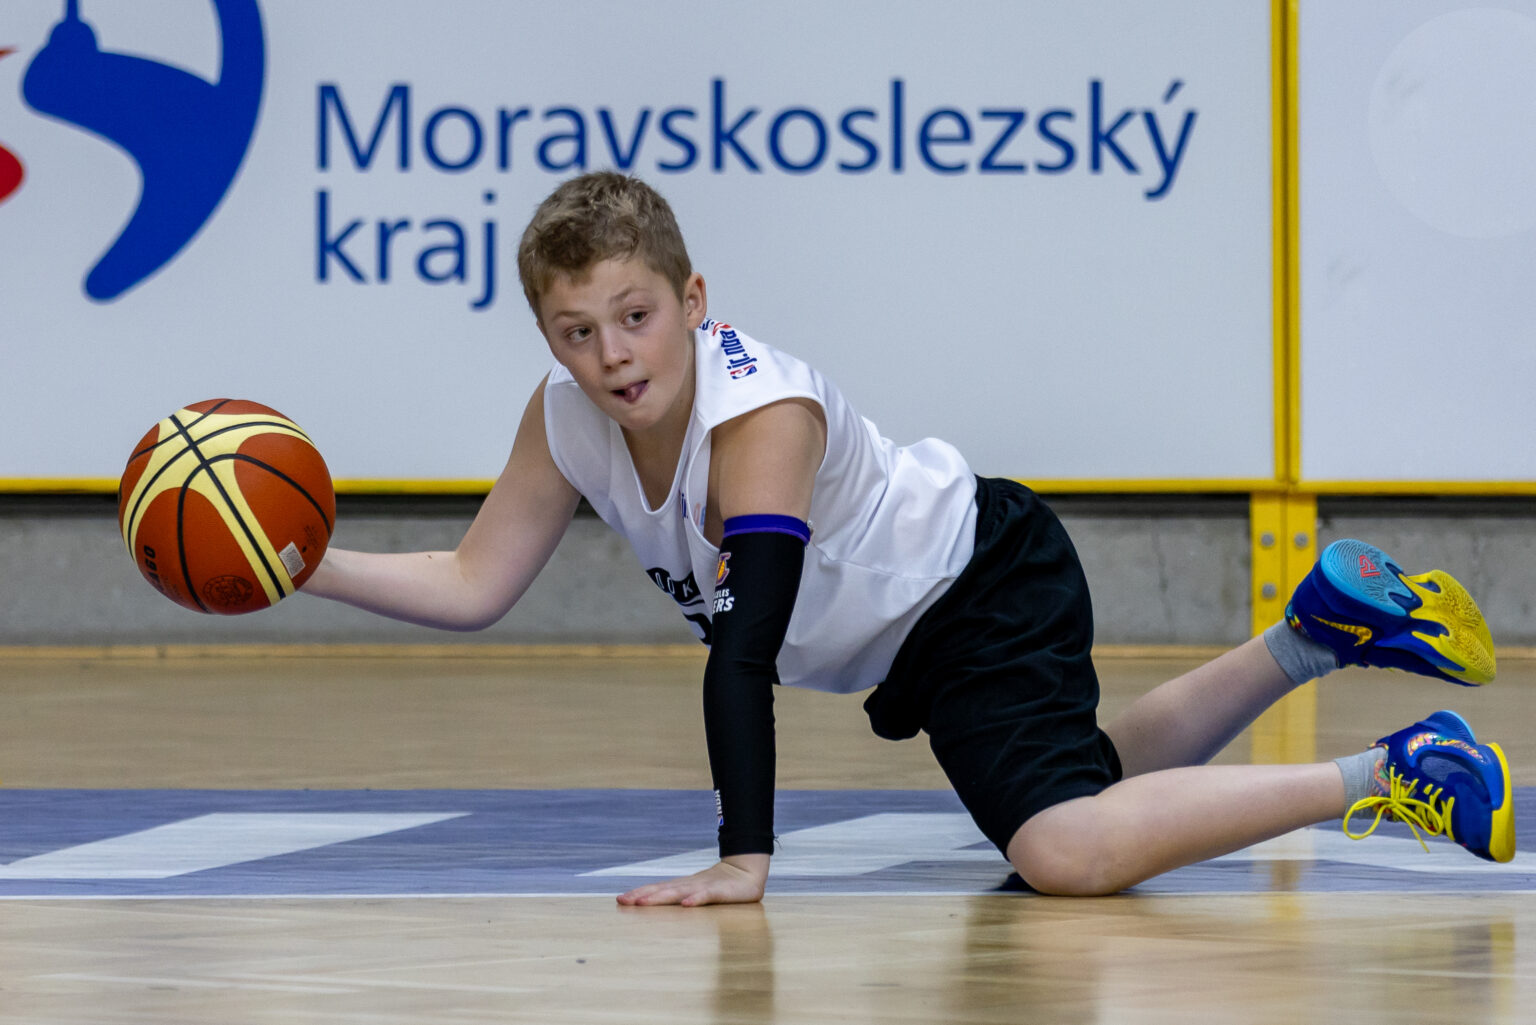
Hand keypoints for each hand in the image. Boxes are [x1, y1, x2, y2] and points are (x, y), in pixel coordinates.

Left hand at [616, 854, 768, 906]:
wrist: (747, 871)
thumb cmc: (720, 886)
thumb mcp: (697, 893)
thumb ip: (681, 898)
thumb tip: (658, 903)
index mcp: (683, 887)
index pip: (657, 889)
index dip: (639, 893)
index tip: (620, 899)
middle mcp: (689, 885)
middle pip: (662, 890)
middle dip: (642, 895)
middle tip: (624, 901)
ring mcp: (704, 887)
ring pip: (679, 892)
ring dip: (660, 897)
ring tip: (644, 902)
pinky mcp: (721, 891)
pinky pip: (707, 896)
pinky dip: (696, 899)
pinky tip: (686, 904)